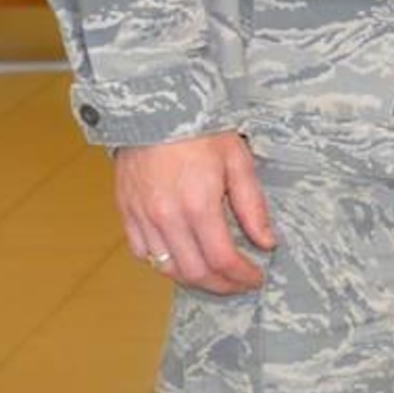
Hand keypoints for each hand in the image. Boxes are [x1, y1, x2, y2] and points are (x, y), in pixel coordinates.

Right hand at [116, 133, 275, 293]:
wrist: (155, 108)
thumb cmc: (200, 128)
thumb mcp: (238, 160)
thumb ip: (252, 205)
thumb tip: (267, 241)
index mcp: (198, 205)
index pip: (222, 259)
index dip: (242, 276)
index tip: (256, 278)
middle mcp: (167, 218)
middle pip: (195, 272)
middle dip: (221, 285)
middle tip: (239, 283)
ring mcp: (142, 218)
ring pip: (167, 268)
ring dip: (193, 279)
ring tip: (215, 276)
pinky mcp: (127, 213)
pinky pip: (143, 253)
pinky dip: (164, 263)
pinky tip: (182, 258)